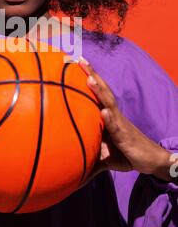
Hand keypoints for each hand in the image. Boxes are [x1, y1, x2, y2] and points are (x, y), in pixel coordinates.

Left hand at [78, 56, 171, 182]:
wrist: (151, 162)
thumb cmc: (126, 154)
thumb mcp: (104, 155)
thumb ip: (90, 156)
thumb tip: (74, 167)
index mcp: (107, 116)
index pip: (97, 93)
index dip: (89, 78)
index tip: (77, 63)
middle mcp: (113, 115)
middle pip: (102, 91)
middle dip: (92, 75)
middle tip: (81, 60)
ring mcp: (120, 124)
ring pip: (108, 104)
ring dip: (99, 91)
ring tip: (89, 78)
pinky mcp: (125, 137)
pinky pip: (116, 126)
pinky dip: (109, 119)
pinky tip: (104, 112)